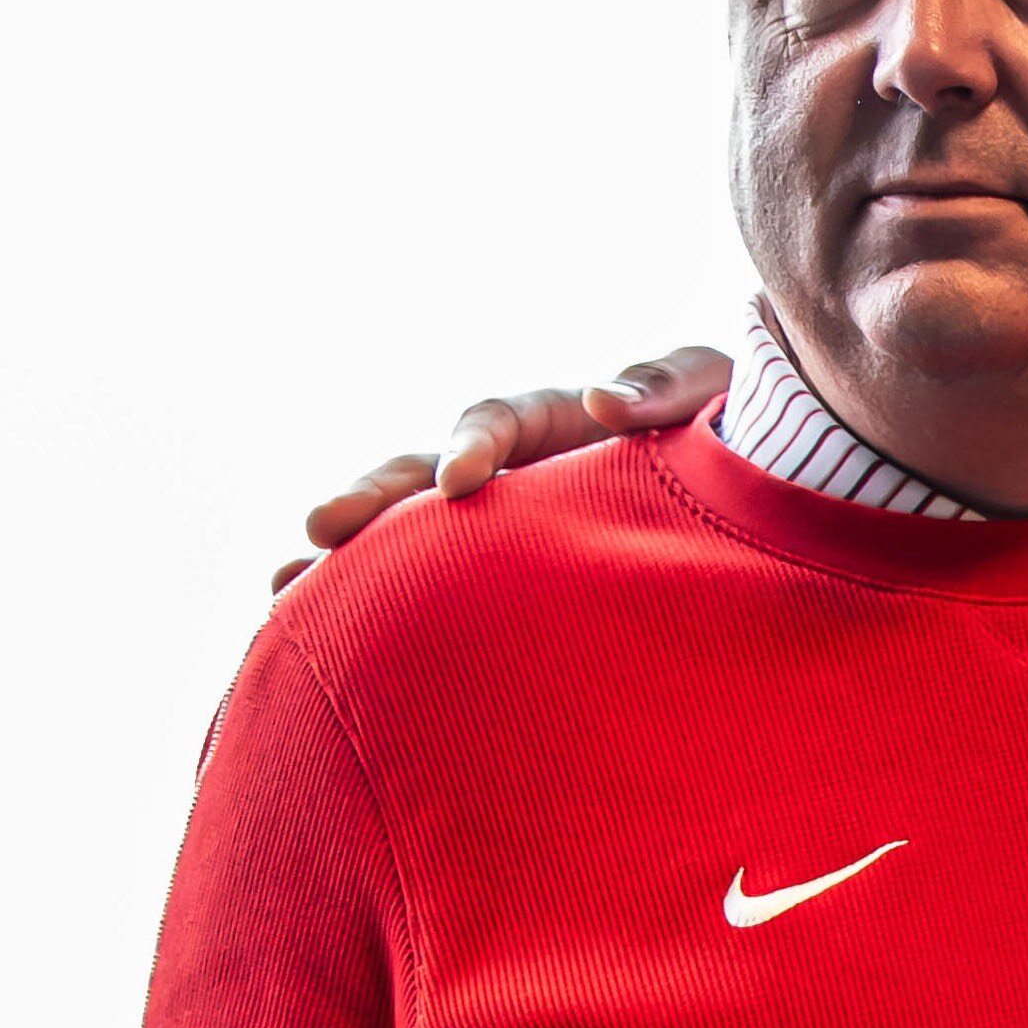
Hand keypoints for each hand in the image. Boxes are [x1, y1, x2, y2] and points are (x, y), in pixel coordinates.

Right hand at [272, 343, 734, 596]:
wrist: (746, 479)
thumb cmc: (728, 430)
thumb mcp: (710, 392)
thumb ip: (668, 387)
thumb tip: (602, 399)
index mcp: (553, 421)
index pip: (497, 421)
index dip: (473, 444)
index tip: (458, 481)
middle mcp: (506, 469)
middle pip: (420, 473)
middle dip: (371, 500)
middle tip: (320, 530)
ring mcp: (491, 524)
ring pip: (404, 534)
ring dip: (343, 558)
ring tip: (282, 591)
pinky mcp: (491, 576)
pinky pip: (421, 586)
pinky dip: (370, 603)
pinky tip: (319, 639)